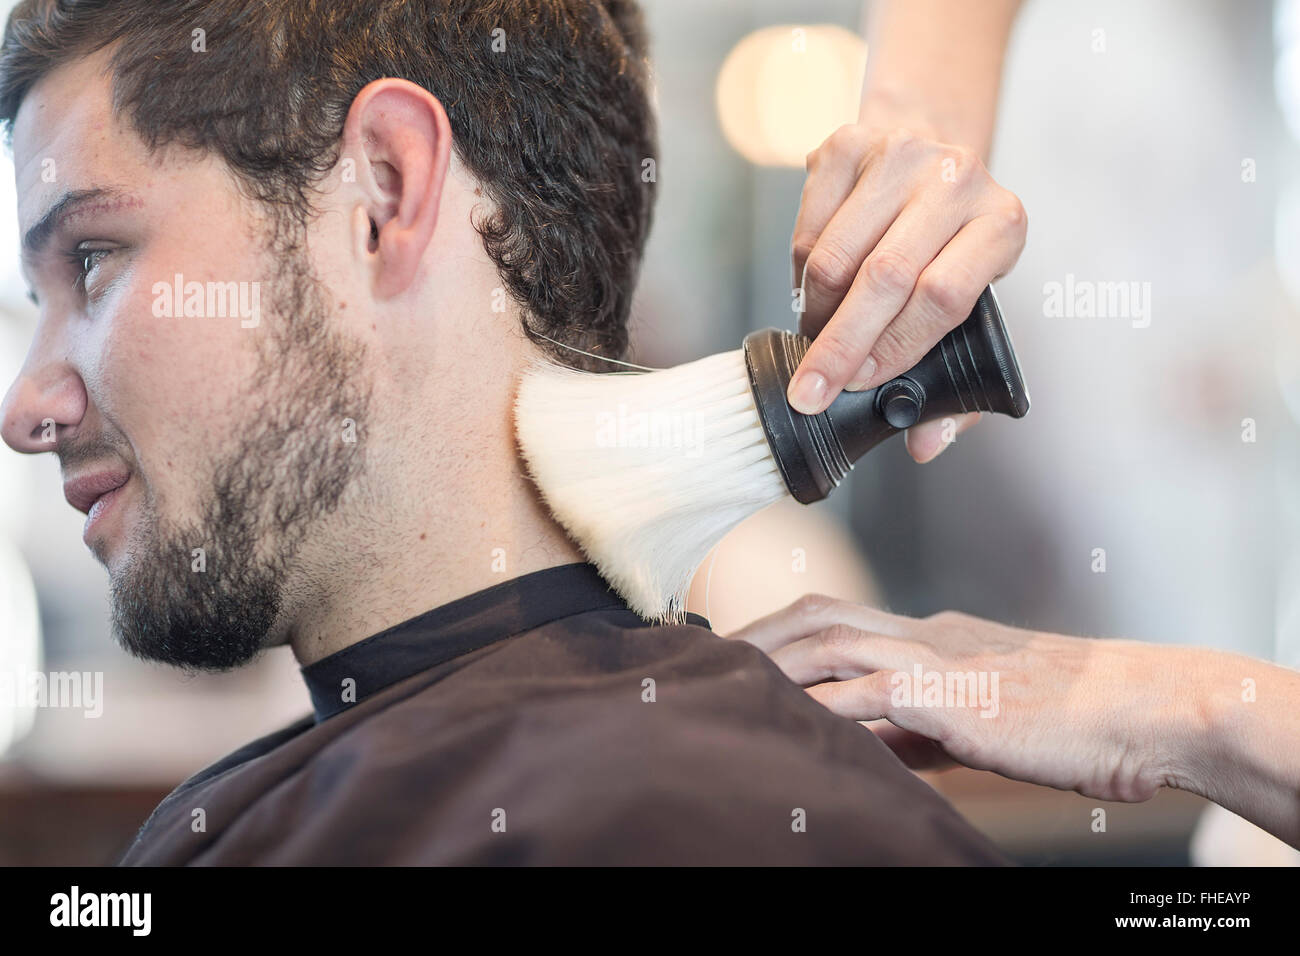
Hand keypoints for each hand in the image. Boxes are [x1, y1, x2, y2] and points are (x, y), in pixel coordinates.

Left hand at [727, 595, 1206, 803]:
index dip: (783, 631)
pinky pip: (868, 693)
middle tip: (711, 660)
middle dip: (760, 633)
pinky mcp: (951, 694)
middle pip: (820, 614)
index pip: (841, 618)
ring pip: (830, 640)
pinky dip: (821, 705)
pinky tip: (785, 721)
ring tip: (726, 682)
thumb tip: (866, 746)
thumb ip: (920, 728)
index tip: (743, 654)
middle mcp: (927, 634)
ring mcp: (937, 657)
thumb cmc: (1074, 720)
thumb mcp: (982, 721)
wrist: (1141, 710)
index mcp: (935, 637)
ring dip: (773, 659)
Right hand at [787, 121, 1026, 461]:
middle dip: (839, 347)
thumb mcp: (974, 308)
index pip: (941, 296)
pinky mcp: (847, 144)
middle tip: (809, 393)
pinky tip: (816, 290)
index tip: (858, 386)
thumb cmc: (951, 250)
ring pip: (834, 256)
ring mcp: (899, 154)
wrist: (930, 154)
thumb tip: (926, 444)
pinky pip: (807, 230)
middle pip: (883, 278)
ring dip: (816, 313)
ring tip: (817, 336)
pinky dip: (801, 275)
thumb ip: (958, 384)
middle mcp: (956, 179)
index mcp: (1001, 224)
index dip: (894, 348)